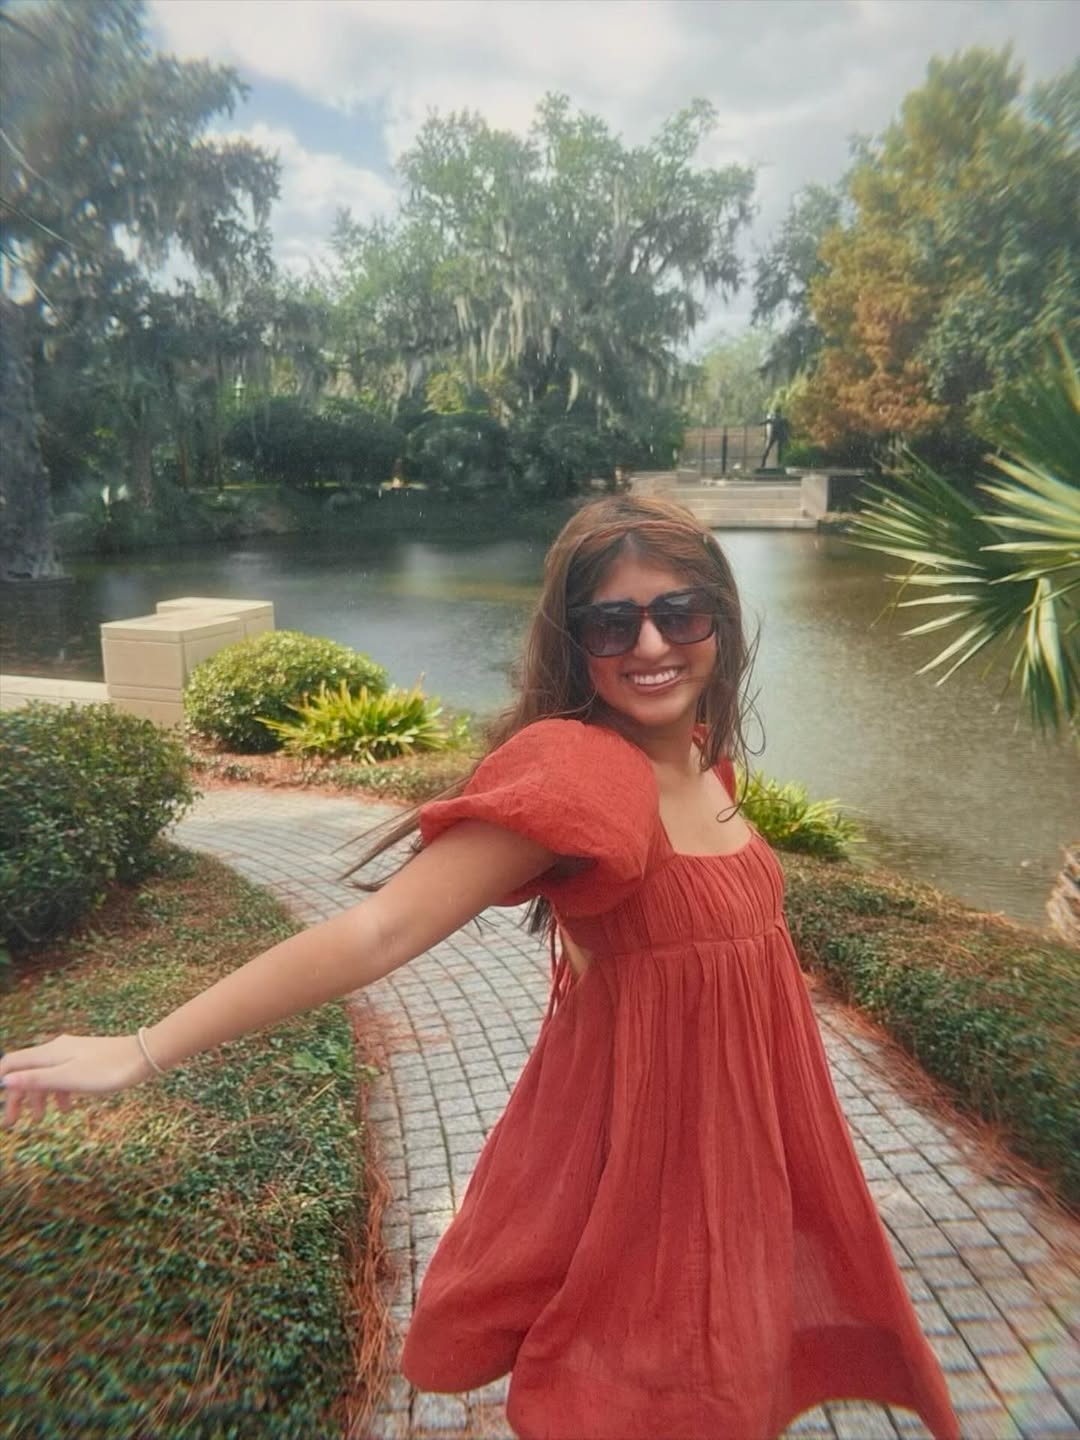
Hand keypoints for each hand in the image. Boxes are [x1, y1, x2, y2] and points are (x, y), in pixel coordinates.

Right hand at [1, 1034, 152, 1126]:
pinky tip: (67, 1107)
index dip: (1, 1080)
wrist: (143, 1057)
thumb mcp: (68, 1079)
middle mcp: (57, 1049)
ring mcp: (72, 1054)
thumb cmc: (107, 1069)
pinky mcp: (85, 1060)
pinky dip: (59, 1091)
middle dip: (18, 1096)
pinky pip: (63, 1076)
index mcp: (49, 1052)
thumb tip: (4, 1081)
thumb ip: (36, 1079)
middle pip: (27, 1071)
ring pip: (46, 1075)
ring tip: (41, 1119)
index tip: (1, 1106)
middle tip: (14, 1122)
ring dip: (39, 1096)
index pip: (12, 1062)